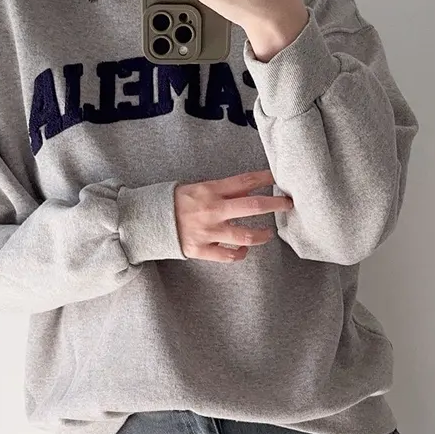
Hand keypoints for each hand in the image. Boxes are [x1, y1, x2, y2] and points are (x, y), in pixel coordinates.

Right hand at [174, 170, 293, 262]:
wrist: (147, 221)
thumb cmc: (174, 202)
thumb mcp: (196, 187)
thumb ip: (222, 190)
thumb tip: (249, 189)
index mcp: (209, 190)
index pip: (244, 181)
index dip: (265, 177)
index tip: (279, 177)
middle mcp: (212, 210)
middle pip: (252, 206)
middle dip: (275, 204)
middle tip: (287, 204)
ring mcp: (207, 232)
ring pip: (246, 236)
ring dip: (263, 235)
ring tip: (269, 233)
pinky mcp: (201, 250)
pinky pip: (228, 256)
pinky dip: (240, 254)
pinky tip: (243, 250)